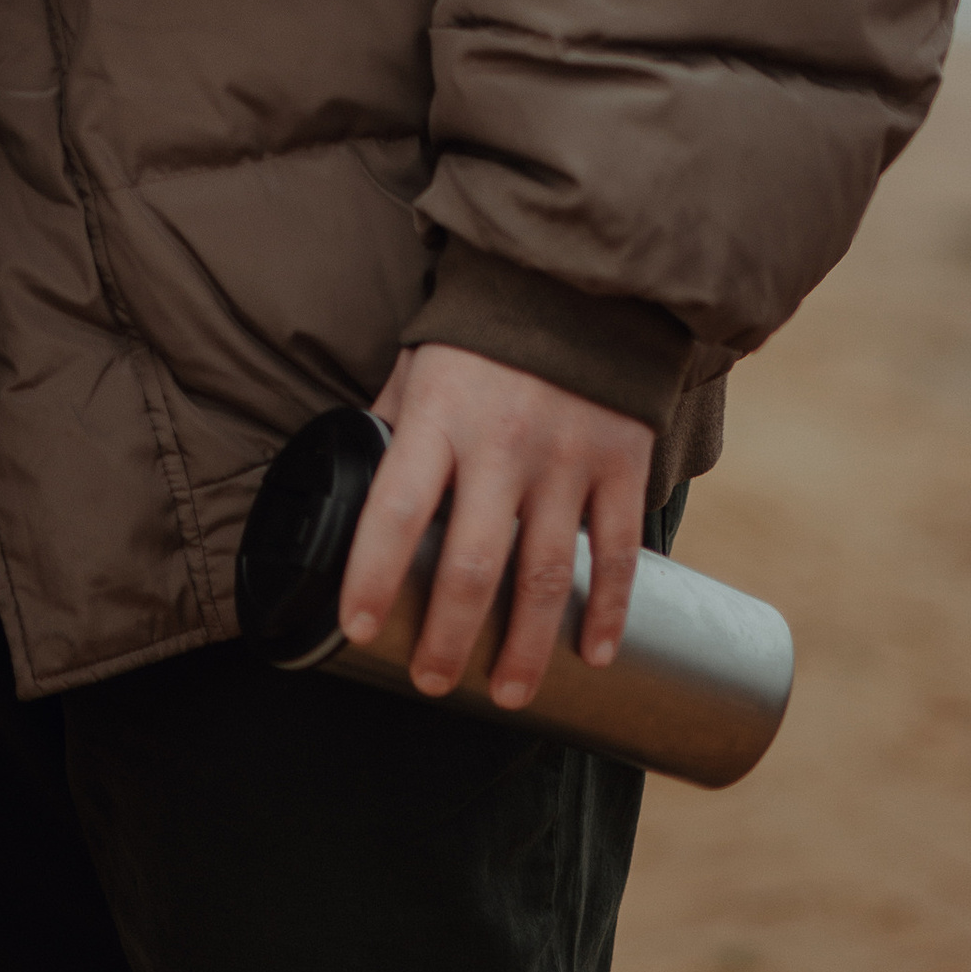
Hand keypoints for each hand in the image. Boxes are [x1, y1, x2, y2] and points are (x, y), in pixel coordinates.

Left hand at [339, 344, 652, 706]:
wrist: (578, 276)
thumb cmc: (481, 332)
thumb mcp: (419, 363)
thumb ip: (392, 425)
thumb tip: (348, 483)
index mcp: (438, 416)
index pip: (394, 510)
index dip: (373, 575)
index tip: (359, 628)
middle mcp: (502, 444)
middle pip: (472, 565)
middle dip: (450, 638)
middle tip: (434, 684)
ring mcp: (568, 458)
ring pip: (546, 576)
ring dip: (527, 648)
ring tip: (508, 695)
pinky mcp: (622, 463)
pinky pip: (618, 554)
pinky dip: (609, 612)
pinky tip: (596, 656)